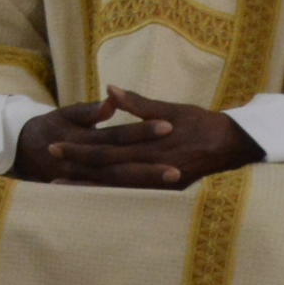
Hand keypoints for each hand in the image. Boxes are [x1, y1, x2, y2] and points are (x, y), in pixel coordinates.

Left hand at [10, 89, 262, 189]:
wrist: (234, 145)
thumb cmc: (202, 123)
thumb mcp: (171, 109)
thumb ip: (139, 104)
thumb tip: (109, 89)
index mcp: (151, 146)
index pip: (106, 150)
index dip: (79, 150)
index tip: (55, 146)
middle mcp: (152, 168)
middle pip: (106, 171)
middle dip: (76, 169)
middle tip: (49, 167)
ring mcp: (159, 183)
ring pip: (115, 187)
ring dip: (87, 186)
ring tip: (59, 187)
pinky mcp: (165, 190)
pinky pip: (132, 195)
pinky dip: (110, 195)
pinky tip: (92, 195)